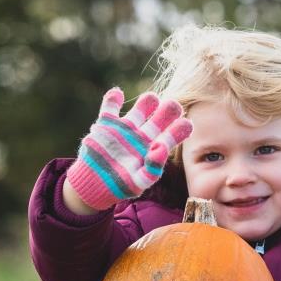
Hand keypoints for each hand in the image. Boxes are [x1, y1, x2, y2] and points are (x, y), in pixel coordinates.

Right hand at [66, 88, 191, 210]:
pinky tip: (117, 94)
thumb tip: (162, 149)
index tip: (187, 124)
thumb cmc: (120, 186)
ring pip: (140, 109)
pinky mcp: (106, 125)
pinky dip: (113, 99)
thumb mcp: (138, 181)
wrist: (94, 185)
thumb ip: (152, 169)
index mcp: (153, 149)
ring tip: (152, 99)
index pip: (171, 136)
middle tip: (173, 106)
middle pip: (159, 118)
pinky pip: (110, 108)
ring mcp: (125, 129)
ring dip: (147, 102)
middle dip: (168, 111)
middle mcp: (142, 136)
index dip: (179, 130)